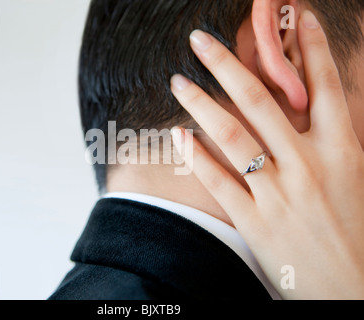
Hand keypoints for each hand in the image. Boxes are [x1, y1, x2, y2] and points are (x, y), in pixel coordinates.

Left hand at [170, 10, 363, 299]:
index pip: (324, 86)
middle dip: (227, 62)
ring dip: (201, 102)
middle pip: (261, 99)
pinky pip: (219, 181)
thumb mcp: (357, 179)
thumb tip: (311, 109)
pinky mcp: (256, 222)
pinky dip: (196, 156)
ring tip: (178, 80)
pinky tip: (179, 135)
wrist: (356, 293)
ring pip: (232, 134)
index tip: (293, 18)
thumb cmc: (360, 235)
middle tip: (200, 39)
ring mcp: (279, 194)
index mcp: (344, 152)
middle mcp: (310, 166)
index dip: (309, 48)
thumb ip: (335, 143)